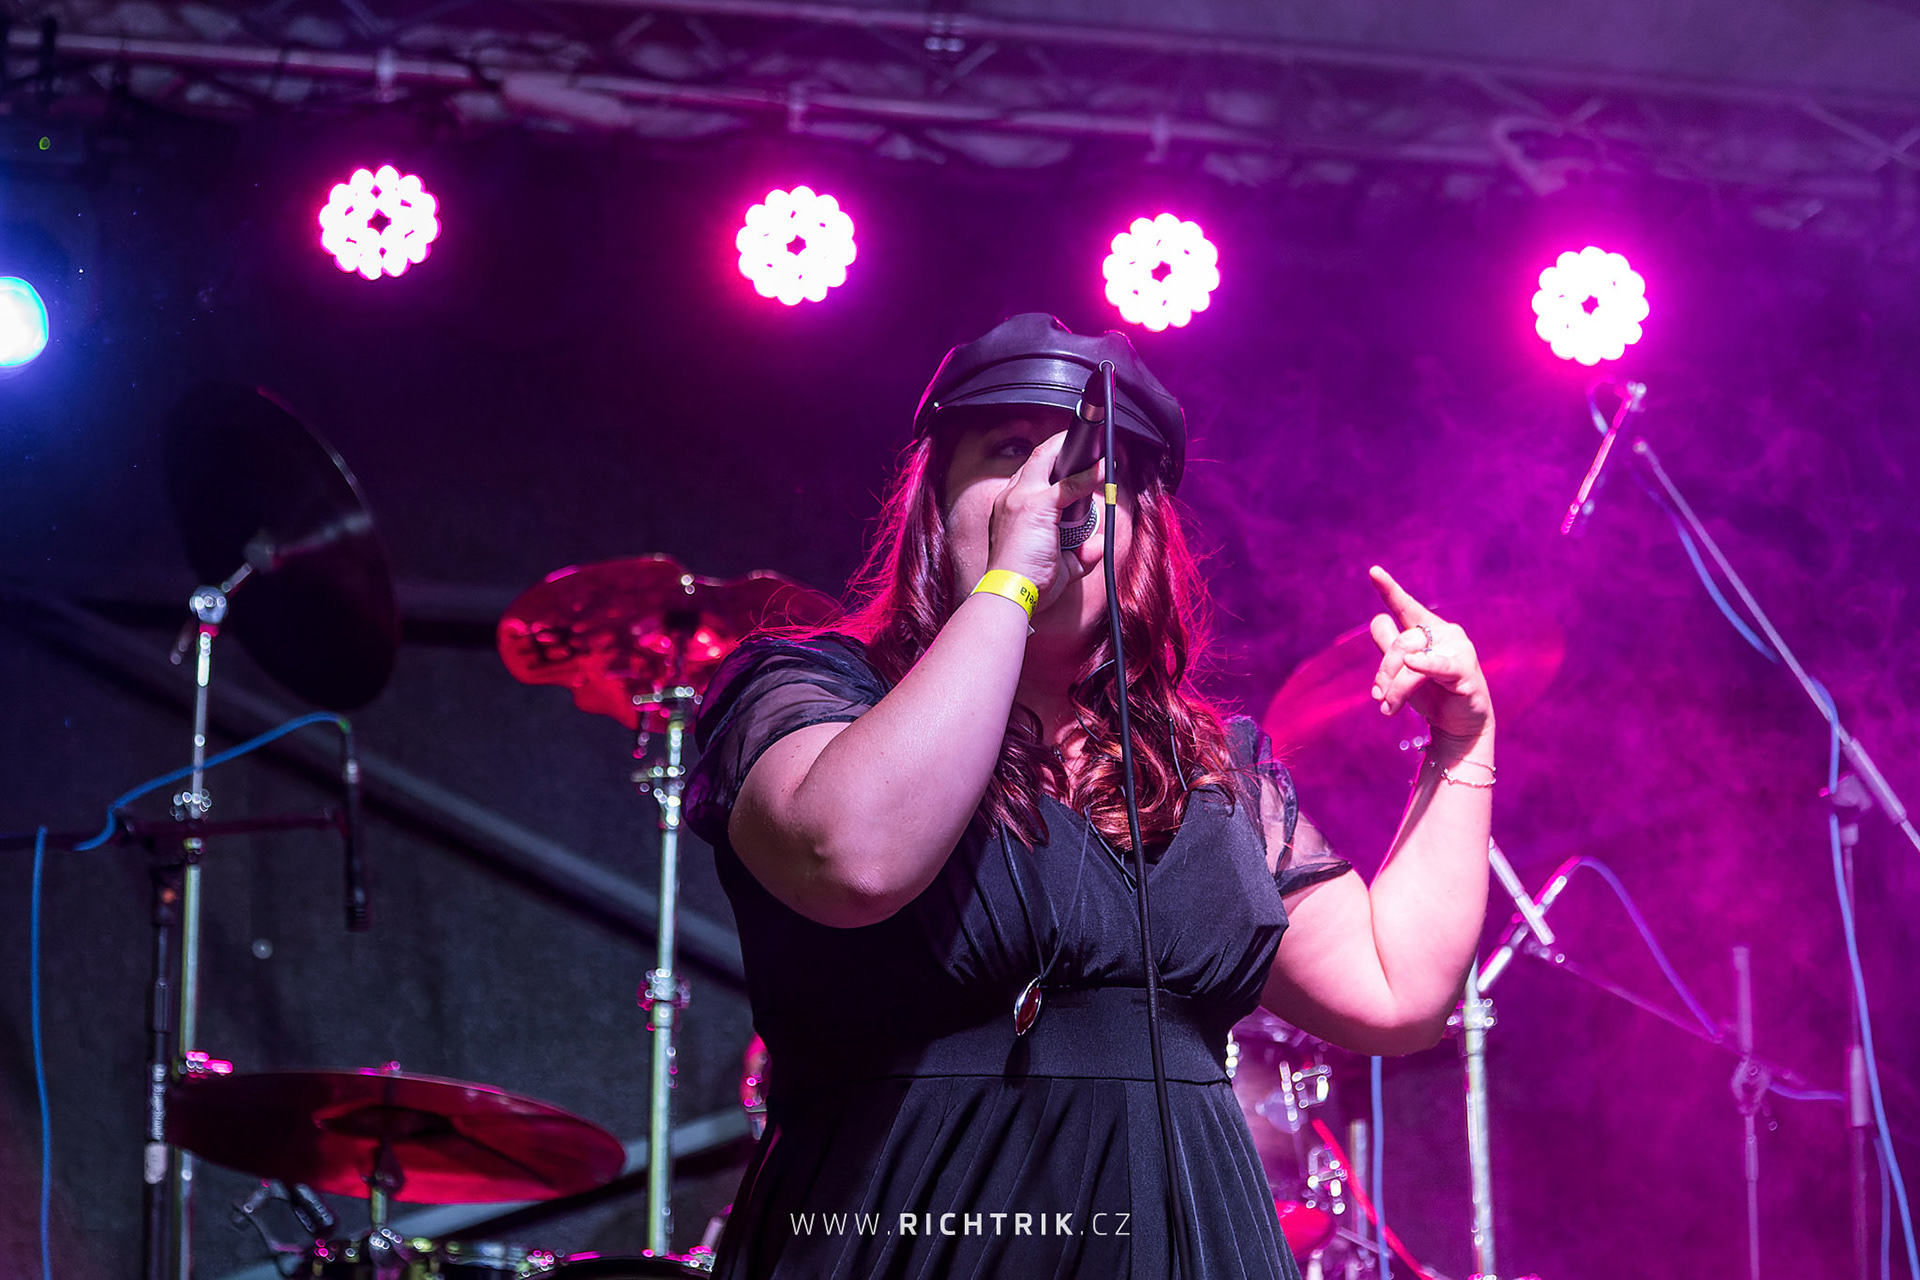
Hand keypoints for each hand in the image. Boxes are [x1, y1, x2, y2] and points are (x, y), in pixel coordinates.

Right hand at [984, 430, 1103, 613]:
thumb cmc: (1027, 584)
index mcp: (1009, 509)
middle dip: (1060, 445)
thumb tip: (1098, 545)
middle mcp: (1010, 498)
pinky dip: (1088, 475)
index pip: (1030, 474)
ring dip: (1071, 449)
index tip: (1070, 459)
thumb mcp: (1060, 567)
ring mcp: (1020, 499)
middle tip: (1087, 443)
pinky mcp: (1035, 506)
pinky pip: (1068, 484)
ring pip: (1047, 459)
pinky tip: (1103, 469)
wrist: (1009, 594)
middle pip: (1037, 458)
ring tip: (1095, 445)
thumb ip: (1080, 553)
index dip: (1051, 463)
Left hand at [1366, 566, 1493, 742]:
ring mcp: (1457, 649)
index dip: (1389, 589)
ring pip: (1411, 659)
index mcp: (1426, 628)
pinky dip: (1424, 665)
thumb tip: (1379, 620)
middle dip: (1384, 672)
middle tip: (1377, 697)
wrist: (1459, 725)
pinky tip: (1413, 664)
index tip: (1373, 571)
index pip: (1404, 606)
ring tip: (1388, 708)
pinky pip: (1439, 666)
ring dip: (1396, 687)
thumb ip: (1389, 646)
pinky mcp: (1466, 670)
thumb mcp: (1403, 670)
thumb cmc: (1431, 693)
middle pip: (1400, 642)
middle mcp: (1444, 632)